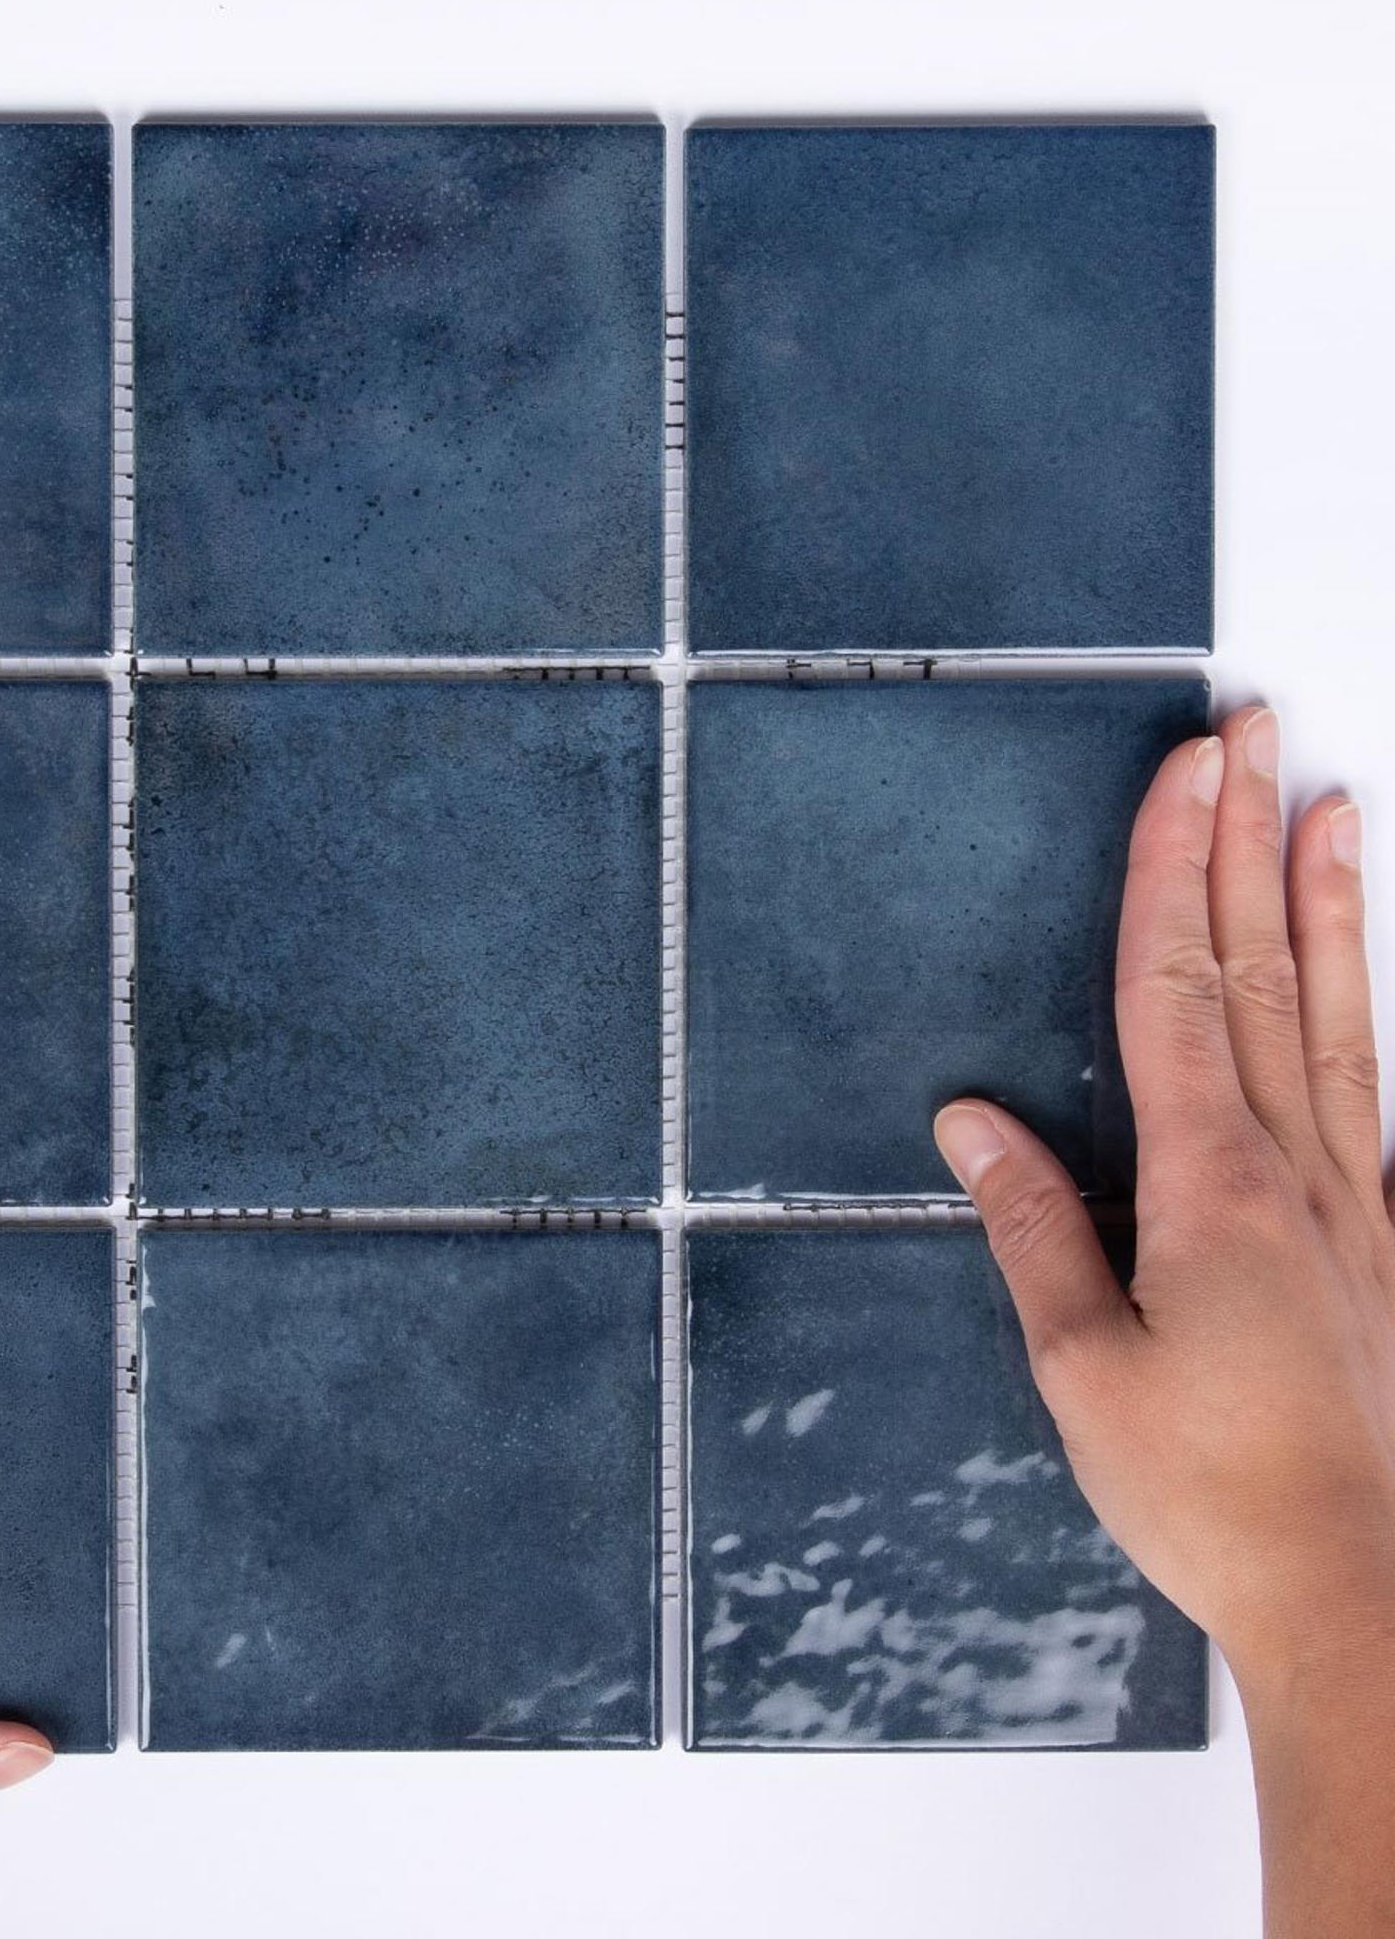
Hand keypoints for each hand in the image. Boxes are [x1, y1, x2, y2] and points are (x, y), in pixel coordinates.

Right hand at [934, 706, 1393, 1937]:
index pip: (1179, 991)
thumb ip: (1035, 1230)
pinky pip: (1372, 1087)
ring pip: (1337, 1016)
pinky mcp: (1383, 1240)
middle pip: (1263, 973)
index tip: (1187, 771)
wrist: (1363, 1595)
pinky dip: (1361, 1005)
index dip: (1176, 872)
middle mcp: (1298, 1170)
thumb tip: (972, 1122)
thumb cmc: (1212, 1491)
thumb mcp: (1084, 1368)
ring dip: (1324, 904)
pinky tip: (1357, 974)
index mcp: (1213, 1187)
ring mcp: (1356, 1200)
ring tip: (1329, 806)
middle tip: (1254, 730)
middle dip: (1249, 843)